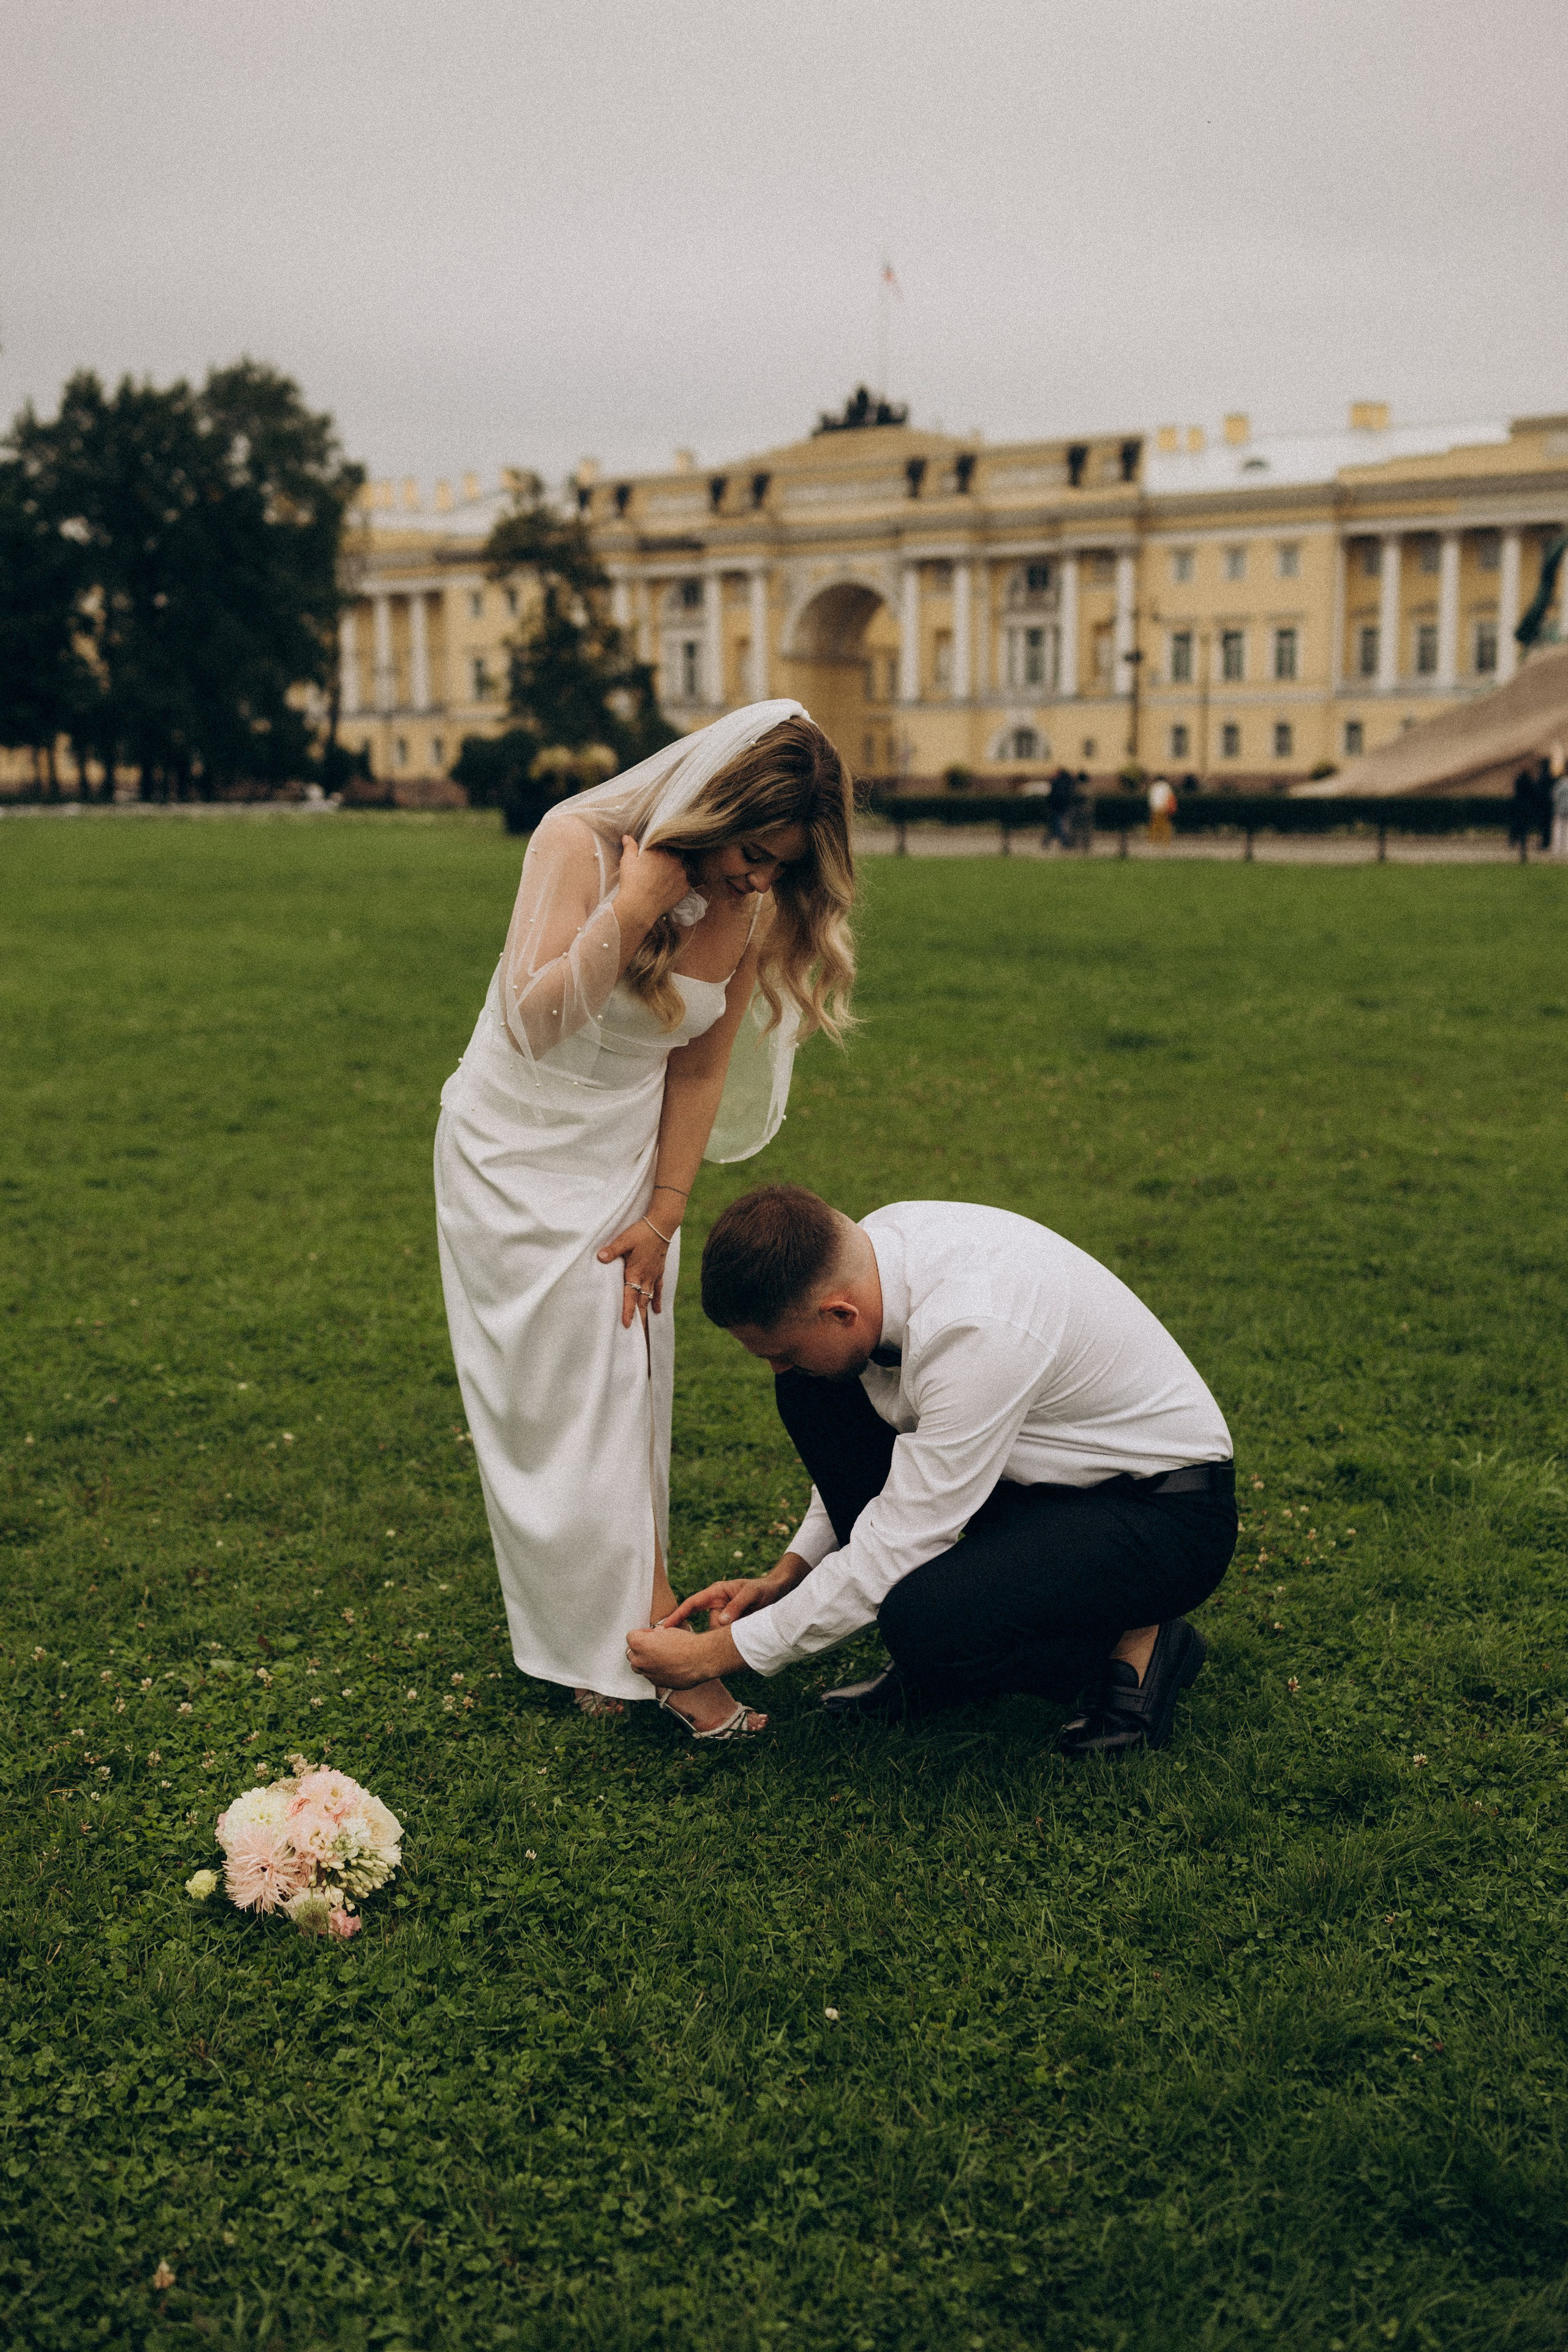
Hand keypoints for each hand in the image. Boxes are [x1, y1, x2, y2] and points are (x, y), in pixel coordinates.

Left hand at [597, 1216, 671, 1327]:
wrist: (661, 1225)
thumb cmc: (641, 1232)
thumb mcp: (624, 1240)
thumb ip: (612, 1250)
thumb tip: (600, 1257)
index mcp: (635, 1272)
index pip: (630, 1296)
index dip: (628, 1311)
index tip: (626, 1325)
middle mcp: (645, 1278)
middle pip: (641, 1303)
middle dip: (640, 1321)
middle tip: (639, 1338)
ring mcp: (653, 1276)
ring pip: (649, 1300)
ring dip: (647, 1314)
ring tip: (646, 1331)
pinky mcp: (659, 1271)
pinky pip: (658, 1290)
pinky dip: (657, 1301)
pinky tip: (657, 1311)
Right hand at [617, 833, 693, 927]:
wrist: (639, 906)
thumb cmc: (631, 882)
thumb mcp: (627, 861)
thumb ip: (630, 847)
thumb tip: (627, 837)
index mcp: (662, 850)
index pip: (666, 845)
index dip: (661, 851)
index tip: (655, 857)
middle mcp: (675, 860)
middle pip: (675, 857)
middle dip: (669, 861)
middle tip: (658, 870)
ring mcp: (682, 874)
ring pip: (681, 870)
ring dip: (674, 873)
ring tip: (663, 881)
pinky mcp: (685, 888)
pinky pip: (683, 884)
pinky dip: (677, 885)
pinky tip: (668, 889)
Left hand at [625, 1622, 741, 1688]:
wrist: (700, 1659)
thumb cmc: (685, 1643)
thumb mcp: (668, 1631)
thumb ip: (656, 1634)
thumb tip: (655, 1635)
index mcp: (639, 1644)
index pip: (631, 1636)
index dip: (642, 1633)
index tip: (652, 1634)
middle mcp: (640, 1660)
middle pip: (631, 1653)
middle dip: (641, 1648)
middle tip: (656, 1645)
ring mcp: (647, 1674)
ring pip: (639, 1667)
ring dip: (646, 1661)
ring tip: (661, 1656)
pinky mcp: (657, 1683)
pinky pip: (651, 1676)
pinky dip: (656, 1671)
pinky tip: (669, 1666)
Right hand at [662, 1555, 807, 1628]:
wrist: (778, 1594)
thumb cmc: (763, 1590)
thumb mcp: (751, 1594)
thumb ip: (736, 1606)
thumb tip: (721, 1621)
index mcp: (715, 1593)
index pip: (691, 1604)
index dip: (677, 1616)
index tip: (663, 1628)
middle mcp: (716, 1606)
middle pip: (708, 1625)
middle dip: (720, 1632)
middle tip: (737, 1629)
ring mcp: (723, 1617)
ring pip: (719, 1635)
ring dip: (732, 1636)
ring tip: (750, 1625)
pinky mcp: (731, 1627)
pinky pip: (727, 1637)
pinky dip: (735, 1639)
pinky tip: (748, 1634)